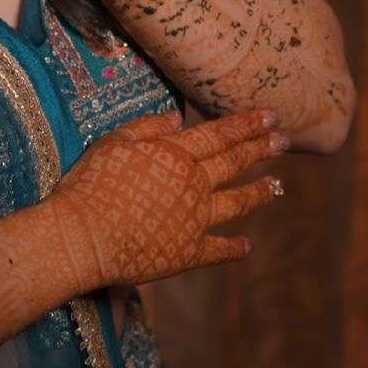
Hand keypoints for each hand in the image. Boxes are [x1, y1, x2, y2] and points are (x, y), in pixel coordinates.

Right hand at [43, 106, 286, 291]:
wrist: (83, 236)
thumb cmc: (90, 184)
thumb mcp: (112, 143)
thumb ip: (146, 127)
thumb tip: (178, 116)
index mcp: (175, 154)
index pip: (218, 134)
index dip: (245, 124)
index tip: (270, 115)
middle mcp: (193, 185)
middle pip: (233, 163)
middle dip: (260, 149)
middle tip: (283, 139)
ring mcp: (194, 220)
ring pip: (236, 203)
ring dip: (259, 193)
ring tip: (278, 186)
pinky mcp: (187, 252)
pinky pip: (219, 249)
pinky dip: (235, 248)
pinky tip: (247, 246)